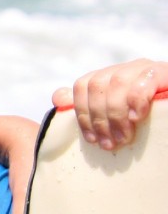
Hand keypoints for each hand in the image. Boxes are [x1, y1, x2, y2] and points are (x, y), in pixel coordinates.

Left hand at [52, 58, 166, 149]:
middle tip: (109, 144)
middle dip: (99, 118)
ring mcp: (146, 68)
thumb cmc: (150, 122)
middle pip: (97, 84)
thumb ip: (88, 106)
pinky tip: (137, 118)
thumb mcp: (116, 117)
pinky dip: (136, 100)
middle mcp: (127, 68)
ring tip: (124, 138)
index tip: (91, 140)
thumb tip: (57, 98)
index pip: (82, 85)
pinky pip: (145, 81)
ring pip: (117, 81)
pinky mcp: (164, 73)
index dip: (81, 113)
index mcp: (111, 77)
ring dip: (116, 113)